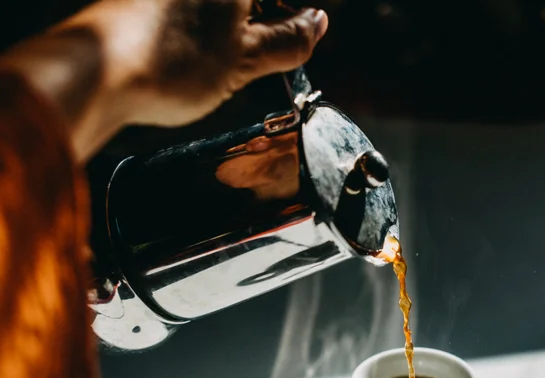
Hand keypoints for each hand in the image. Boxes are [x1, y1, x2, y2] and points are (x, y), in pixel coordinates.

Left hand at [0, 0, 327, 161]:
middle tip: (278, 47)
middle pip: (249, 0)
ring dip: (240, 22)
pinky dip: (207, 24)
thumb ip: (288, 40)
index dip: (299, 13)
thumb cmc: (172, 62)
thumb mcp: (246, 59)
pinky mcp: (148, 2)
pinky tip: (201, 54)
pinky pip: (193, 10)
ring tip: (233, 59)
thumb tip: (316, 24)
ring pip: (222, 5)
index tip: (310, 26)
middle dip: (270, 15)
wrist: (96, 73)